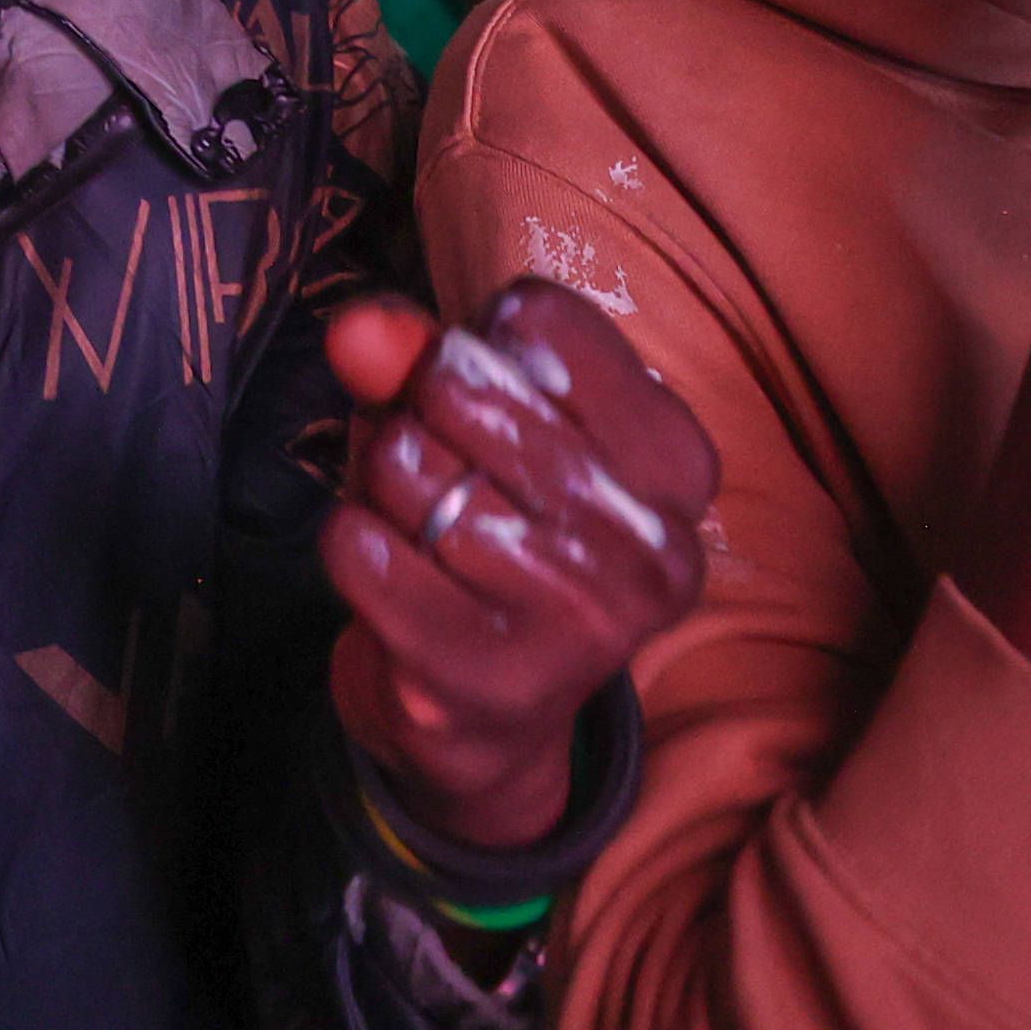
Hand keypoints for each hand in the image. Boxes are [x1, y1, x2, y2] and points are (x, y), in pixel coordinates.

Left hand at [320, 281, 718, 847]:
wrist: (490, 710)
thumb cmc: (493, 523)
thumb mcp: (468, 418)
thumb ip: (416, 354)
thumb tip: (357, 331)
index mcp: (679, 460)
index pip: (534, 319)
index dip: (474, 344)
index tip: (492, 400)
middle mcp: (654, 544)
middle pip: (461, 388)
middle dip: (417, 414)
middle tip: (444, 473)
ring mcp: (581, 622)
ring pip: (406, 468)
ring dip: (382, 486)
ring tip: (424, 528)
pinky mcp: (492, 678)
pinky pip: (360, 549)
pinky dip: (350, 543)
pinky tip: (396, 573)